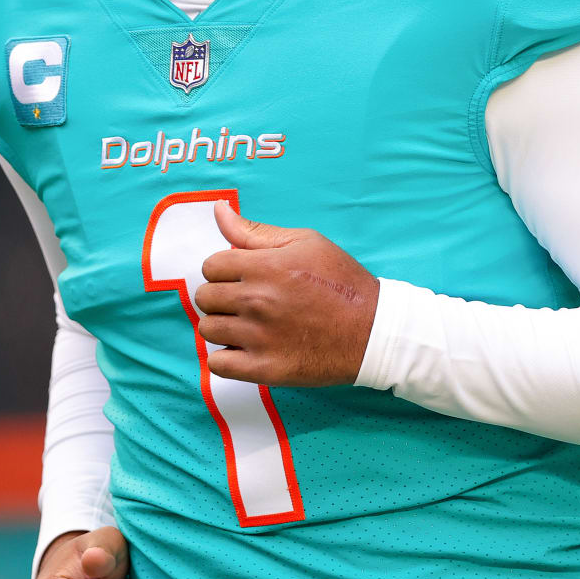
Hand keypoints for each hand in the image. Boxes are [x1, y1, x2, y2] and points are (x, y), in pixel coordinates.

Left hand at [194, 200, 378, 386]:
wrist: (374, 331)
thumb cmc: (341, 281)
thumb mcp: (304, 243)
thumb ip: (255, 231)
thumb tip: (218, 210)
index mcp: (265, 267)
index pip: (211, 266)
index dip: (224, 270)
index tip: (241, 277)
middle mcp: (257, 301)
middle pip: (205, 297)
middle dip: (221, 296)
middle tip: (246, 301)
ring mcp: (259, 338)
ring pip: (208, 330)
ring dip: (223, 326)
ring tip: (246, 325)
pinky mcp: (264, 369)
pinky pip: (218, 364)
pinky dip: (226, 357)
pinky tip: (245, 349)